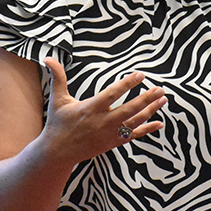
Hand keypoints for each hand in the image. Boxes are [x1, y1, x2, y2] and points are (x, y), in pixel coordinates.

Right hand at [41, 57, 166, 166]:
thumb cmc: (58, 123)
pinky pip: (133, 135)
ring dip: (150, 110)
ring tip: (163, 100)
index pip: (113, 94)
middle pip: (129, 109)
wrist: (58, 153)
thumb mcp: (57, 99)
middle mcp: (102, 122)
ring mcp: (109, 134)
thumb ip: (58, 77)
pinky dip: (147, 129)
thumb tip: (48, 57)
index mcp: (90, 108)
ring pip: (135, 122)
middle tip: (160, 89)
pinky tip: (159, 123)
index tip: (140, 75)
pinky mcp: (113, 143)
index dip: (127, 84)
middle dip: (146, 99)